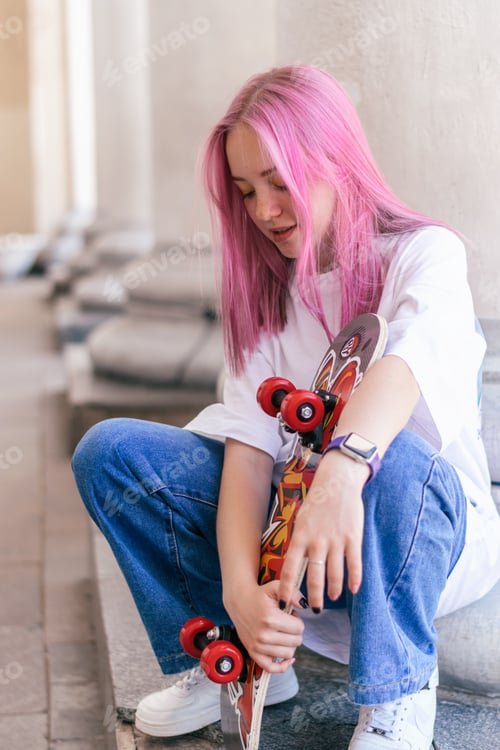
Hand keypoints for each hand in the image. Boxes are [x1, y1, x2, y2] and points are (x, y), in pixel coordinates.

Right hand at [224, 580, 304, 672]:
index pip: (299, 628)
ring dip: (289, 644)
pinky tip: (287, 657)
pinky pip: (271, 668)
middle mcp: (264, 635)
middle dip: (295, 632)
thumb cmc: (258, 595)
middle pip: (296, 642)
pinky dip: (282, 665)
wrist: (239, 602)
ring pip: (288, 653)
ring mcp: (258, 646)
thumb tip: (305, 605)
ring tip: (282, 633)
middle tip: (286, 623)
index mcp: (271, 619)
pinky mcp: (253, 653)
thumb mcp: (275, 587)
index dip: (297, 620)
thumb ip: (293, 593)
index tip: (290, 615)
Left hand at [278, 451, 366, 610]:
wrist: (337, 483)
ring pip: (335, 573)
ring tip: (332, 598)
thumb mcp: (301, 521)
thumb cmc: (317, 503)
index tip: (284, 603)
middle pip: (314, 576)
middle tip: (314, 609)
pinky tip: (353, 589)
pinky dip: (354, 579)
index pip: (289, 568)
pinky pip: (354, 564)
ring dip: (333, 589)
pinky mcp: (353, 538)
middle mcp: (317, 541)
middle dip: (314, 596)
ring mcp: (336, 540)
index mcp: (300, 536)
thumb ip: (299, 542)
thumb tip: (295, 565)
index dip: (286, 588)